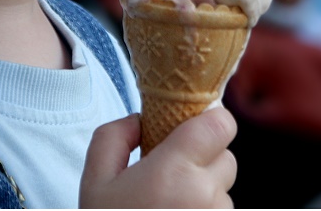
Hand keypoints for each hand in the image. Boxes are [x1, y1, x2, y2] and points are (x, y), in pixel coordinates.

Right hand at [80, 109, 237, 207]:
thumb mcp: (94, 182)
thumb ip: (112, 137)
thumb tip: (140, 119)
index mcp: (174, 170)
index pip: (222, 124)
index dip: (210, 121)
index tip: (189, 130)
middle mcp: (204, 194)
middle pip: (226, 157)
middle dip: (205, 160)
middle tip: (171, 176)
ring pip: (226, 191)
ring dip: (206, 193)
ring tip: (170, 209)